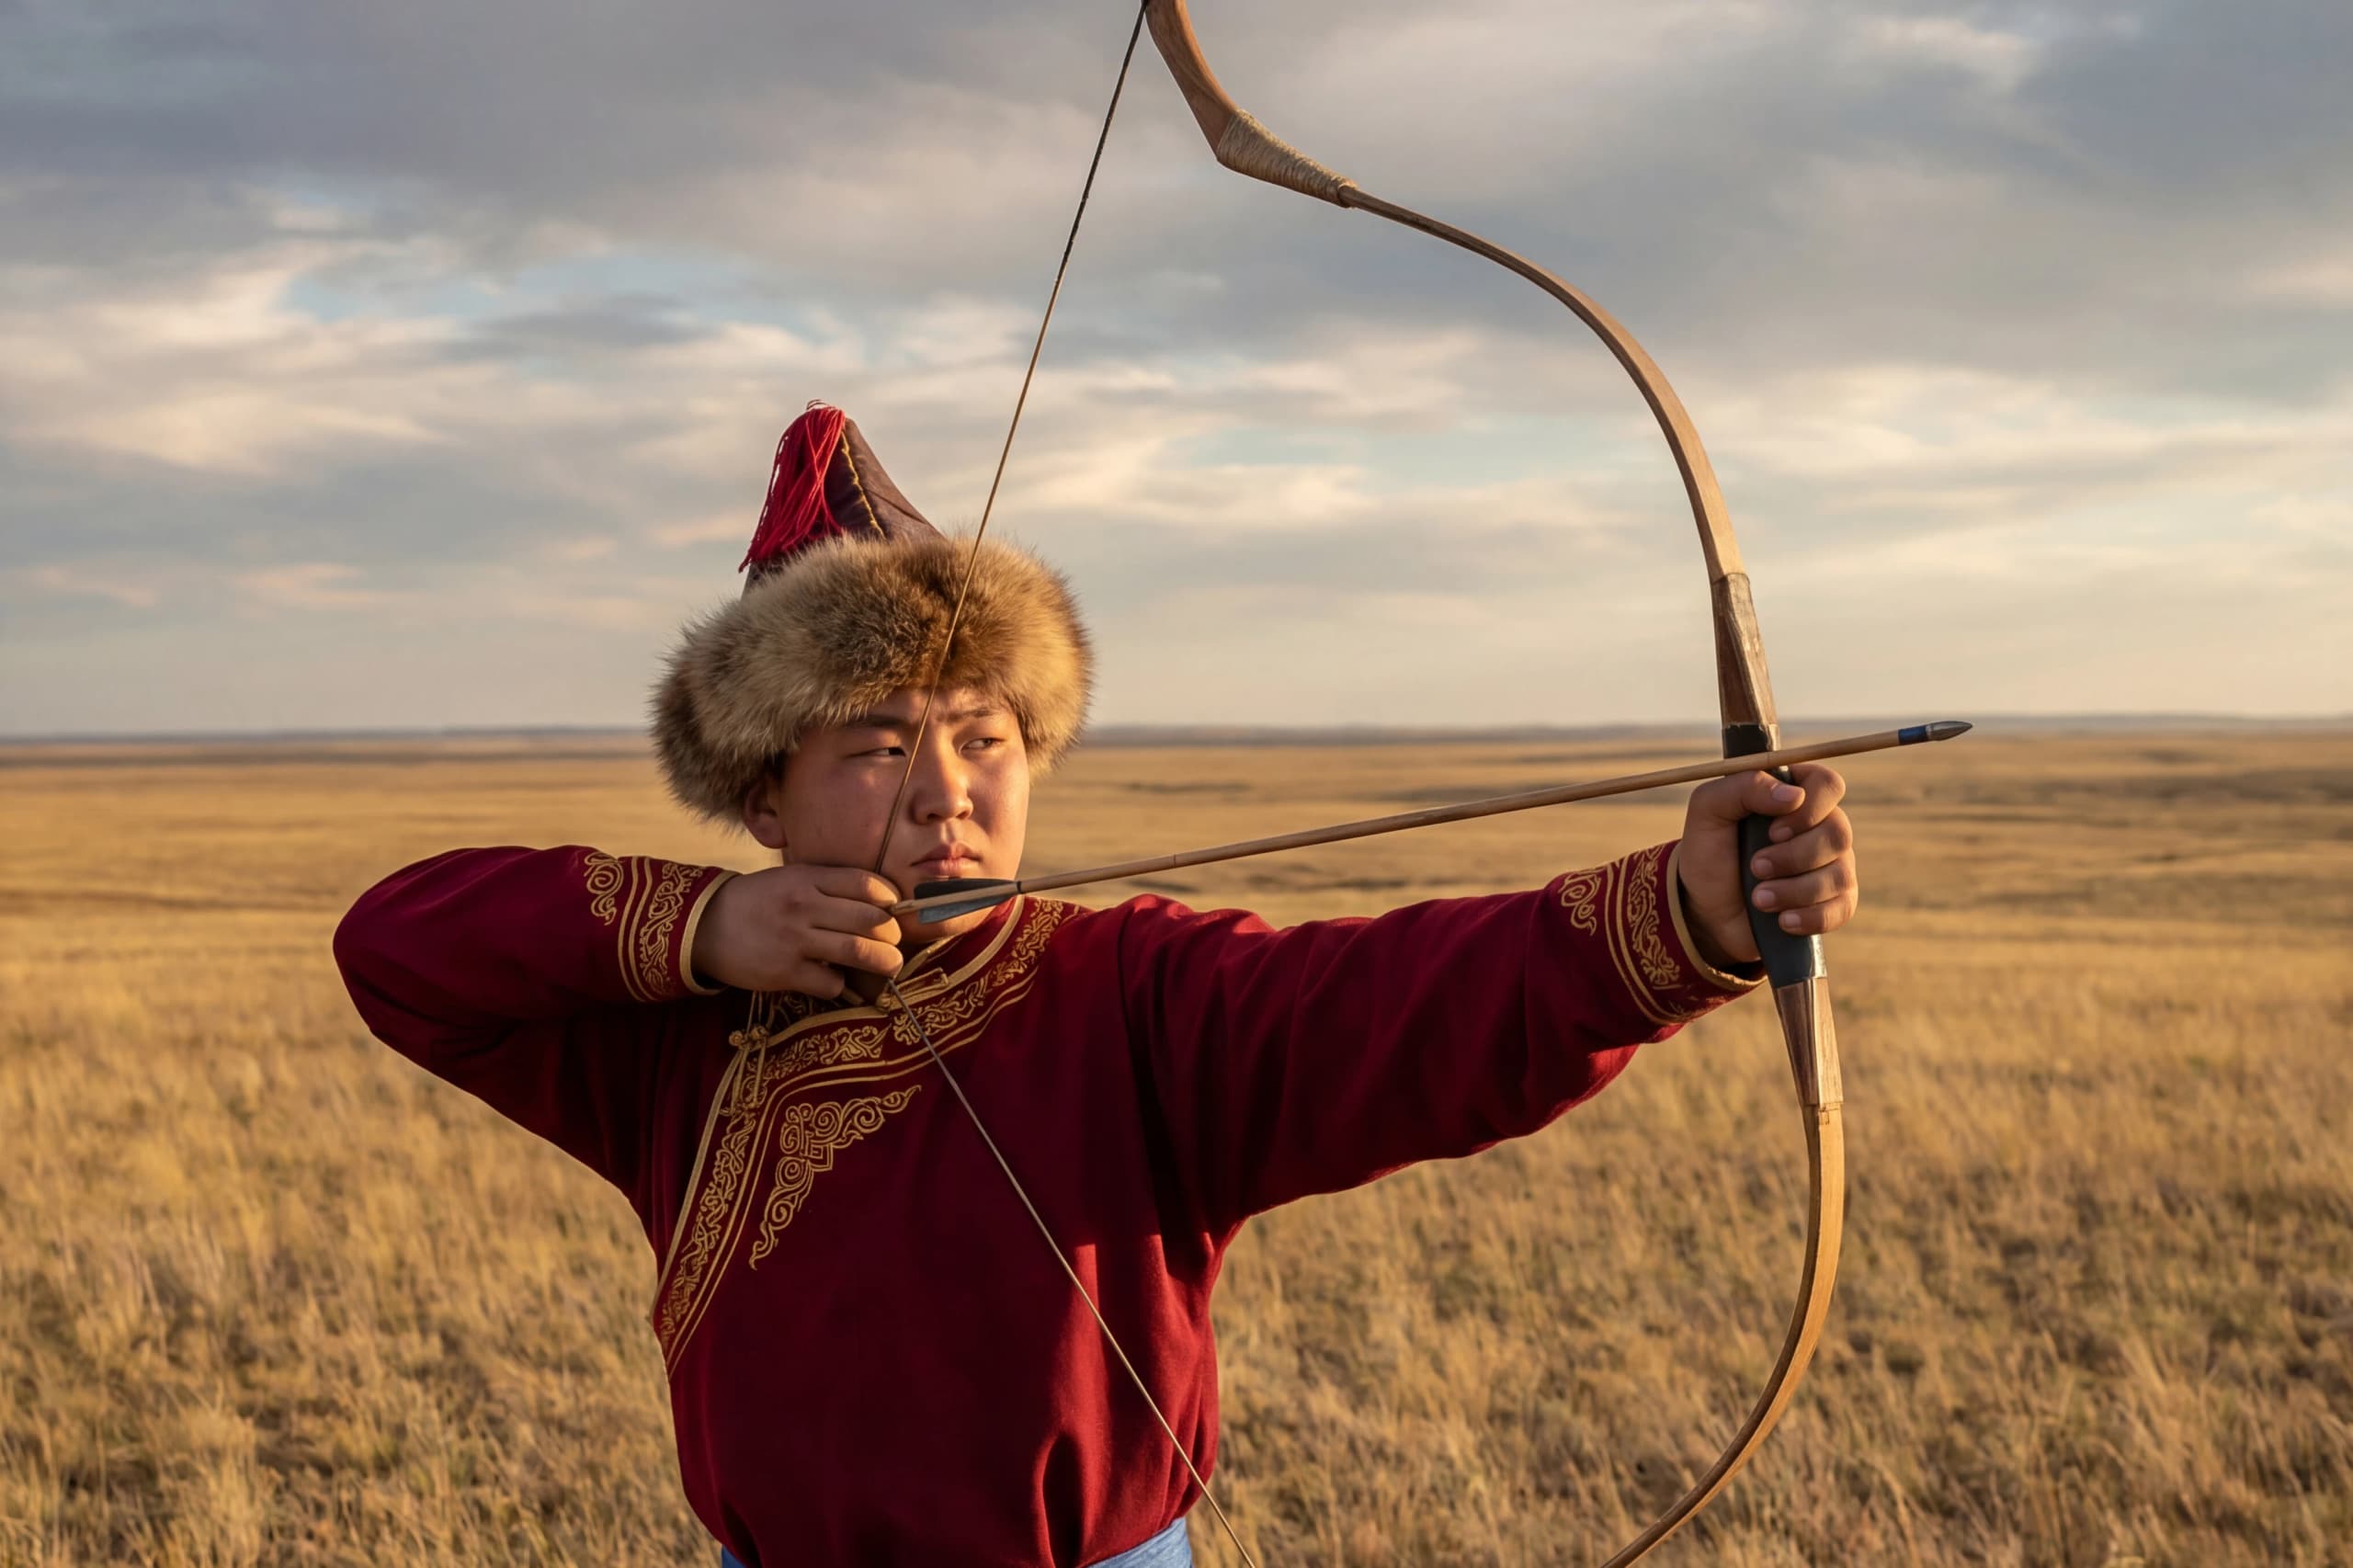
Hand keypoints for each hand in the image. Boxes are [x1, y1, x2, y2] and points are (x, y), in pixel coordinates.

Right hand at [689, 865, 903, 997]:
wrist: (705, 926)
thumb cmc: (756, 901)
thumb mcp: (789, 878)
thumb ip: (827, 886)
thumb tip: (878, 902)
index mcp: (807, 878)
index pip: (866, 884)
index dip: (891, 899)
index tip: (895, 910)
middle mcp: (804, 906)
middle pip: (871, 920)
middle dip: (893, 934)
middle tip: (894, 942)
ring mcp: (794, 940)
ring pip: (858, 951)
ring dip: (884, 961)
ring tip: (890, 965)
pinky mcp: (785, 972)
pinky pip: (831, 982)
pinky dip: (841, 984)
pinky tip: (836, 979)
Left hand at [1675, 763, 1857, 969]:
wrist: (1705, 909)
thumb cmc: (1710, 852)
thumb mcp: (1709, 810)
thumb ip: (1743, 786)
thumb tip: (1794, 795)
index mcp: (1796, 795)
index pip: (1828, 785)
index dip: (1809, 808)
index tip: (1773, 830)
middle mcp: (1822, 826)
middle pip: (1838, 834)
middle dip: (1793, 857)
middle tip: (1755, 867)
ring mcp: (1833, 865)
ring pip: (1839, 875)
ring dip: (1793, 890)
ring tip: (1758, 899)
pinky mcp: (1835, 903)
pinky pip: (1842, 909)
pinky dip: (1809, 917)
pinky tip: (1782, 920)